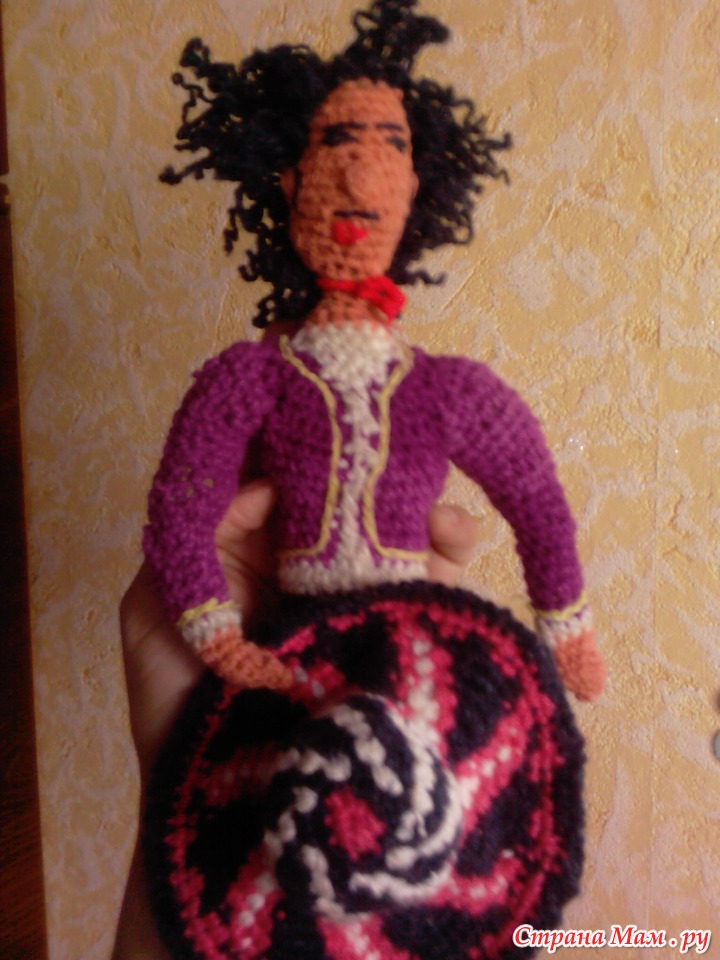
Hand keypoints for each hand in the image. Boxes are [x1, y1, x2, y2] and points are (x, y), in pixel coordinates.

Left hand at [113, 484, 476, 958]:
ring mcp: (352, 605)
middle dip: (391, 491)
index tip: (358, 446)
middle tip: (422, 487)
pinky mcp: (387, 640)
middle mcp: (308, 569)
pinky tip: (458, 557)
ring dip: (427, 527)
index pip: (295, 488)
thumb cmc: (175, 709)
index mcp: (252, 552)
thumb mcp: (156, 613)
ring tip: (456, 531)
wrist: (222, 808)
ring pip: (396, 544)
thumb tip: (264, 480)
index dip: (325, 462)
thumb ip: (193, 541)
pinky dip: (445, 571)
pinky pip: (420, 594)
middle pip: (355, 509)